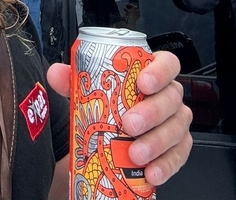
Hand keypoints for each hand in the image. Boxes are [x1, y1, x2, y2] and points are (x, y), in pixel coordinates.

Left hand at [48, 51, 191, 186]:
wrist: (112, 134)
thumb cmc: (110, 104)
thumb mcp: (91, 90)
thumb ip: (74, 79)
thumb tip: (57, 73)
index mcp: (152, 74)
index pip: (167, 63)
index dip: (160, 71)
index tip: (143, 82)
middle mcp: (168, 96)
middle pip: (172, 98)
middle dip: (152, 111)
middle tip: (130, 124)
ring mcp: (175, 123)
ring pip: (176, 129)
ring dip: (156, 142)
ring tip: (135, 154)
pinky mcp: (177, 149)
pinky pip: (178, 156)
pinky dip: (165, 165)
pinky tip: (150, 172)